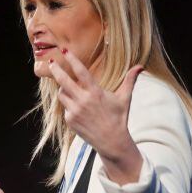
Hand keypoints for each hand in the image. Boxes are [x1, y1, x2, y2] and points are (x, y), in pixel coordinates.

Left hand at [48, 50, 143, 183]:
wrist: (113, 142)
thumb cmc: (119, 118)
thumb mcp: (125, 98)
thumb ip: (130, 81)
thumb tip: (140, 66)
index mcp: (95, 93)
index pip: (81, 72)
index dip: (72, 59)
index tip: (64, 50)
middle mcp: (83, 100)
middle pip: (63, 80)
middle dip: (56, 69)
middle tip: (51, 62)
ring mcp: (75, 111)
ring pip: (62, 93)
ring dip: (64, 89)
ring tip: (73, 91)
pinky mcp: (70, 120)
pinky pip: (64, 107)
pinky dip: (69, 104)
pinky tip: (79, 109)